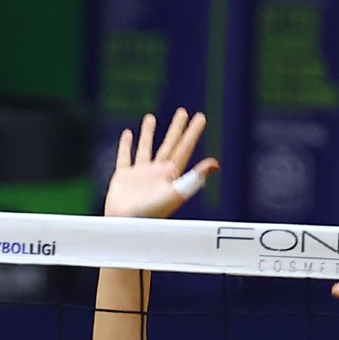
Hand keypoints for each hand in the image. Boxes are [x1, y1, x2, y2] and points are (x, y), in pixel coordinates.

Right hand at [103, 108, 218, 218]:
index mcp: (171, 175)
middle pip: (170, 145)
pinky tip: (127, 134)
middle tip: (183, 112)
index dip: (193, 133)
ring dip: (149, 133)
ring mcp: (139, 175)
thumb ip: (194, 178)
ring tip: (150, 117)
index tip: (201, 117)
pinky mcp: (122, 178)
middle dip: (177, 129)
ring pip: (146, 148)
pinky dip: (125, 145)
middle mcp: (157, 172)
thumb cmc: (151, 214)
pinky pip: (124, 157)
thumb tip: (215, 164)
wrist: (125, 227)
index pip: (185, 148)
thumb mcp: (175, 194)